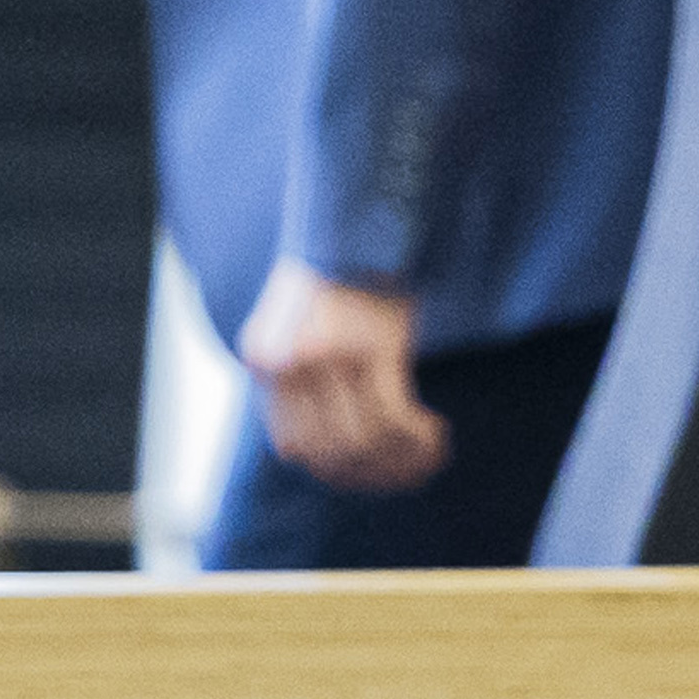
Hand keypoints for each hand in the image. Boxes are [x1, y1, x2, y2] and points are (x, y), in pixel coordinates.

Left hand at [236, 257, 448, 492]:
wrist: (363, 221)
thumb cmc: (340, 273)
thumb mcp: (296, 325)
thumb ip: (300, 377)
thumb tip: (319, 448)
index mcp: (262, 362)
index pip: (292, 447)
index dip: (337, 472)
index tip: (374, 476)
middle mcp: (286, 367)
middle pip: (329, 451)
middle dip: (376, 474)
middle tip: (413, 471)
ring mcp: (326, 360)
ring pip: (362, 442)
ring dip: (401, 459)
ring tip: (430, 454)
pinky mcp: (370, 351)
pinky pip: (392, 417)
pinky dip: (416, 437)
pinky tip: (436, 433)